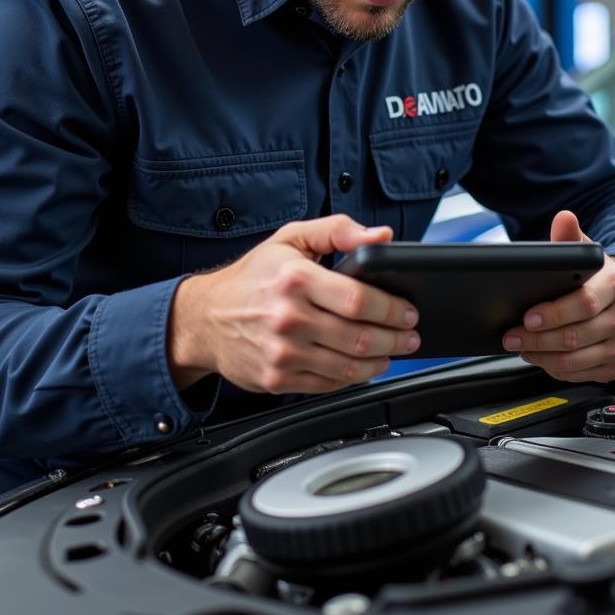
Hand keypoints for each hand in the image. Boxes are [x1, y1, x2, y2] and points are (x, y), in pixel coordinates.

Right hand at [169, 215, 420, 393]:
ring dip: (380, 362)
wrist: (204, 318)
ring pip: (348, 367)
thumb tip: (381, 236)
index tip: (408, 311)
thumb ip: (338, 231)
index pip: (359, 300)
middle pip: (359, 337)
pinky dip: (353, 378)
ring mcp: (282, 352)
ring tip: (392, 352)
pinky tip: (362, 367)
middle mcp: (287, 317)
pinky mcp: (277, 378)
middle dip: (395, 339)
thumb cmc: (252, 277)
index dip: (392, 309)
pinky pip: (328, 384)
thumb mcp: (291, 238)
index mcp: (295, 279)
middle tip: (409, 335)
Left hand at [501, 210, 614, 381]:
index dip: (552, 314)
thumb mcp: (587, 254)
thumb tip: (564, 217)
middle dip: (537, 339)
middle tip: (511, 336)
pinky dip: (555, 369)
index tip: (526, 317)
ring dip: (542, 357)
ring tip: (520, 347)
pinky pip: (581, 374)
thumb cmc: (599, 279)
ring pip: (577, 360)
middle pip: (576, 336)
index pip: (583, 303)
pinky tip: (540, 357)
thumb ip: (570, 237)